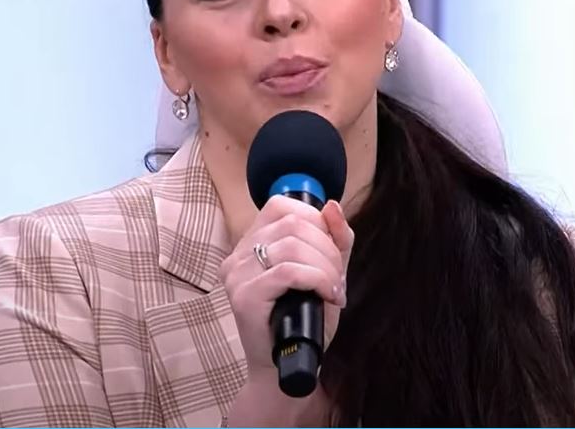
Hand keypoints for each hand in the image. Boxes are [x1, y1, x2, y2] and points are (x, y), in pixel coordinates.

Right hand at [220, 195, 354, 375]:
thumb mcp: (326, 271)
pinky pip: (288, 272)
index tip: (330, 253)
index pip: (282, 206)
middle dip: (328, 249)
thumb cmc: (304, 320)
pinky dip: (318, 279)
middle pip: (293, 223)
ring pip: (292, 246)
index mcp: (250, 244)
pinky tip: (328, 295)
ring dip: (326, 267)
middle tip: (337, 279)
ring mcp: (237, 276)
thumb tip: (332, 206)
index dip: (316, 222)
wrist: (288, 367)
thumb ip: (335, 239)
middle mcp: (237, 256)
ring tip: (333, 290)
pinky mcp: (244, 297)